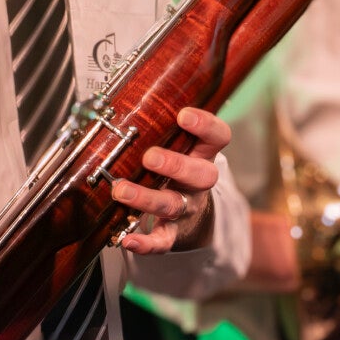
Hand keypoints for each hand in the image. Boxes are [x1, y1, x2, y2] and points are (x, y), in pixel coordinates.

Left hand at [112, 107, 230, 254]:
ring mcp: (188, 209)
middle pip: (201, 174)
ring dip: (146, 198)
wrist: (193, 221)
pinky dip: (146, 243)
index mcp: (203, 154)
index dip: (205, 125)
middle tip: (149, 157)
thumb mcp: (179, 147)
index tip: (183, 115)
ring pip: (174, 204)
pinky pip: (163, 241)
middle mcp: (199, 182)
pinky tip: (127, 240)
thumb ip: (161, 127)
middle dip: (175, 165)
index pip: (219, 137)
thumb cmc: (177, 171)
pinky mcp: (174, 234)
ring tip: (120, 190)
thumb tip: (123, 97)